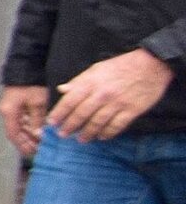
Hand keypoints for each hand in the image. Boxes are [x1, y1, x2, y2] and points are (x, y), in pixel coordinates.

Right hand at [0, 83, 48, 156]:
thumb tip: (39, 135)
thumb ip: (37, 120)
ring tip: (39, 141)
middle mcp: (7, 112)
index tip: (32, 152)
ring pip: (19, 126)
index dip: (22, 145)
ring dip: (28, 134)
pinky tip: (37, 130)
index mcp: (9, 113)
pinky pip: (21, 119)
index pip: (13, 134)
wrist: (26, 66)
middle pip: (15, 132)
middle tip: (38, 149)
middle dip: (26, 142)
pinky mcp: (16, 104)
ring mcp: (11, 108)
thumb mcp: (37, 103)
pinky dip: (29, 126)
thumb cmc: (30, 83)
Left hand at [45, 48, 171, 143]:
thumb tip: (61, 89)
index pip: (70, 101)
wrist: (152, 64)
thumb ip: (79, 81)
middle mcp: (103, 94)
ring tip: (81, 139)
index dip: (59, 113)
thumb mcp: (97, 68)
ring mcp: (118, 103)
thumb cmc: (121, 66)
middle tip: (63, 134)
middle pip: (81, 115)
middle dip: (70, 126)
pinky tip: (102, 137)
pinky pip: (117, 126)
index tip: (52, 122)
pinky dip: (108, 133)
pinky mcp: (132, 110)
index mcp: (92, 82)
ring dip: (87, 133)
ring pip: (97, 123)